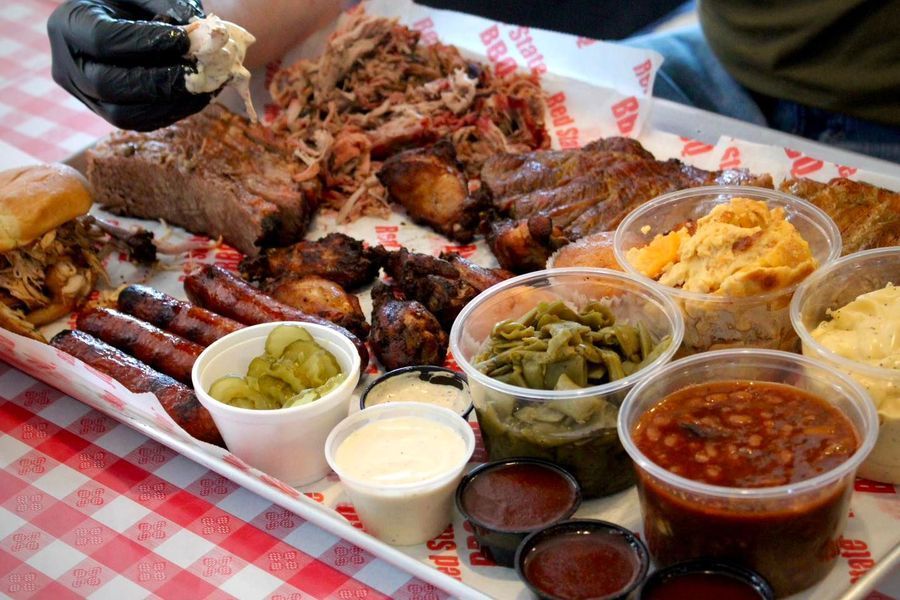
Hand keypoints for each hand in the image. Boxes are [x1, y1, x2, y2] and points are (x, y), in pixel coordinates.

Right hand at [48, 0, 211, 130]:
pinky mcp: (109, 113)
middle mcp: (69, 66)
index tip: (183, 40)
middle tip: (197, 73)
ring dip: (170, 104)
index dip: (145, 43)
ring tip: (203, 87)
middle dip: (158, 82)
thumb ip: (167, 7)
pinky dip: (173, 112)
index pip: (103, 40)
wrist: (120, 21)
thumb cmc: (132, 3)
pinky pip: (140, 122)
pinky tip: (198, 97)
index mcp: (68, 26)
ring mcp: (87, 96)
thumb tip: (201, 37)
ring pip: (123, 115)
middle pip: (108, 85)